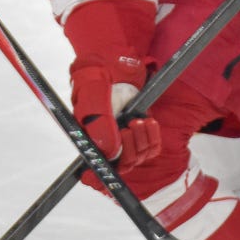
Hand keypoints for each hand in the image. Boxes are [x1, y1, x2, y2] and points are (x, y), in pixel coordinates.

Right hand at [70, 55, 159, 170]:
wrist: (116, 61)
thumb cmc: (98, 75)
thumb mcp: (94, 94)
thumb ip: (99, 123)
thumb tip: (109, 152)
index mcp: (87, 138)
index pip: (91, 171)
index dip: (98, 178)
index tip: (107, 173)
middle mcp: (105, 143)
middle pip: (120, 167)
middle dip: (129, 150)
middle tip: (129, 126)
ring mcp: (124, 139)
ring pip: (137, 158)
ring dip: (141, 140)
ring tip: (137, 120)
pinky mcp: (140, 133)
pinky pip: (151, 148)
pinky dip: (153, 136)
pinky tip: (148, 120)